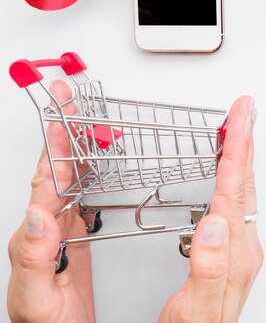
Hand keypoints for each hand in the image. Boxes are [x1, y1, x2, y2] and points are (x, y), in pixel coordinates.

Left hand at [7, 80, 95, 322]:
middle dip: (63, 130)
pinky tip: (96, 169)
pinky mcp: (76, 243)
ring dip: (77, 147)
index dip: (55, 139)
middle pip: (57, 168)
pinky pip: (83, 198)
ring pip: (71, 179)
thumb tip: (36, 212)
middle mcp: (47, 227)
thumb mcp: (36, 299)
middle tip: (69, 101)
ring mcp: (62, 233)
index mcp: (38, 233)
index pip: (48, 176)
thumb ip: (33, 258)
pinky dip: (91, 175)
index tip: (62, 108)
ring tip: (85, 123)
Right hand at [158, 95, 262, 322]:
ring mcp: (240, 247)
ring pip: (242, 188)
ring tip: (239, 127)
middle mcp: (243, 246)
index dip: (237, 148)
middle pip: (245, 181)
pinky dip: (232, 176)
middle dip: (245, 139)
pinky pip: (235, 201)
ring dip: (241, 153)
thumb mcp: (196, 311)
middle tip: (245, 108)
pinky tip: (228, 171)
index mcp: (236, 253)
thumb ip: (207, 269)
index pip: (235, 190)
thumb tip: (214, 225)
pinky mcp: (231, 250)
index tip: (240, 117)